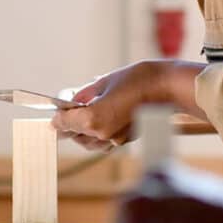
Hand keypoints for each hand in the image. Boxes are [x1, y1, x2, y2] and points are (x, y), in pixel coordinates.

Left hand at [53, 60, 203, 151]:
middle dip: (69, 125)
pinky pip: (104, 142)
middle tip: (65, 114)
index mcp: (93, 118)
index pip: (64, 123)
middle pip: (75, 135)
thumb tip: (72, 100)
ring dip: (82, 132)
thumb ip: (85, 94)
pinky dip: (97, 135)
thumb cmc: (138, 80)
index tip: (54, 113)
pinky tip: (99, 122)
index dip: (57, 117)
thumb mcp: (105, 81)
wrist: (167, 88)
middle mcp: (102, 133)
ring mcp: (115, 139)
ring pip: (89, 143)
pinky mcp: (127, 140)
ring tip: (81, 118)